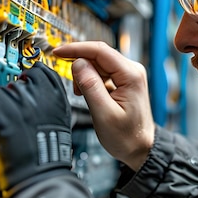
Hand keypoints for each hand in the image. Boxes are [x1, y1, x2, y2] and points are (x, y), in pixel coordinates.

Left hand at [0, 62, 71, 197]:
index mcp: (60, 97)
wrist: (40, 173)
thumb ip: (53, 102)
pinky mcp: (6, 110)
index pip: (44, 71)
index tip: (27, 79)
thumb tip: (40, 93)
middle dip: (18, 89)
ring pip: (7, 86)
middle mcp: (42, 95)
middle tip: (17, 106)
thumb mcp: (63, 121)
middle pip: (24, 77)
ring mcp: (24, 101)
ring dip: (5, 97)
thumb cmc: (52, 154)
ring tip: (8, 115)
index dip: (33, 75)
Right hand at [53, 42, 154, 170]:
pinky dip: (90, 80)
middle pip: (98, 55)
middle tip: (71, 83)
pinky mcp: (123, 81)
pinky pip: (102, 72)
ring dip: (85, 75)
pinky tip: (88, 94)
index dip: (76, 49)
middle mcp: (132, 70)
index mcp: (131, 75)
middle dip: (80, 65)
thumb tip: (77, 63)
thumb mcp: (104, 114)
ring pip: (98, 63)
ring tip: (82, 95)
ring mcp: (128, 75)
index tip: (58, 52)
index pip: (100, 51)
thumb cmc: (127, 137)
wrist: (140, 148)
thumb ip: (90, 86)